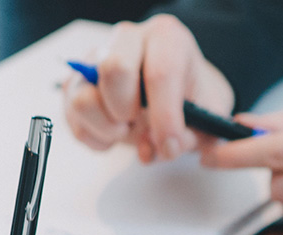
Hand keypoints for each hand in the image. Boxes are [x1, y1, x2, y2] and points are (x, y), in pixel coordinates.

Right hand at [62, 14, 234, 163]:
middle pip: (113, 70)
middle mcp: (128, 39)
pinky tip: (116, 135)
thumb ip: (196, 133)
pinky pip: (72, 117)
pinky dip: (95, 137)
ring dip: (107, 128)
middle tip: (141, 125)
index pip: (160, 73)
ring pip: (83, 97)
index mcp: (167, 37)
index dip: (164, 116)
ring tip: (127, 131)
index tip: (169, 144)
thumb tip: (165, 148)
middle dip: (128, 112)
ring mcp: (95, 59)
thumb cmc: (192, 97)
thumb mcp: (209, 113)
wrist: (178, 90)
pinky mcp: (74, 83)